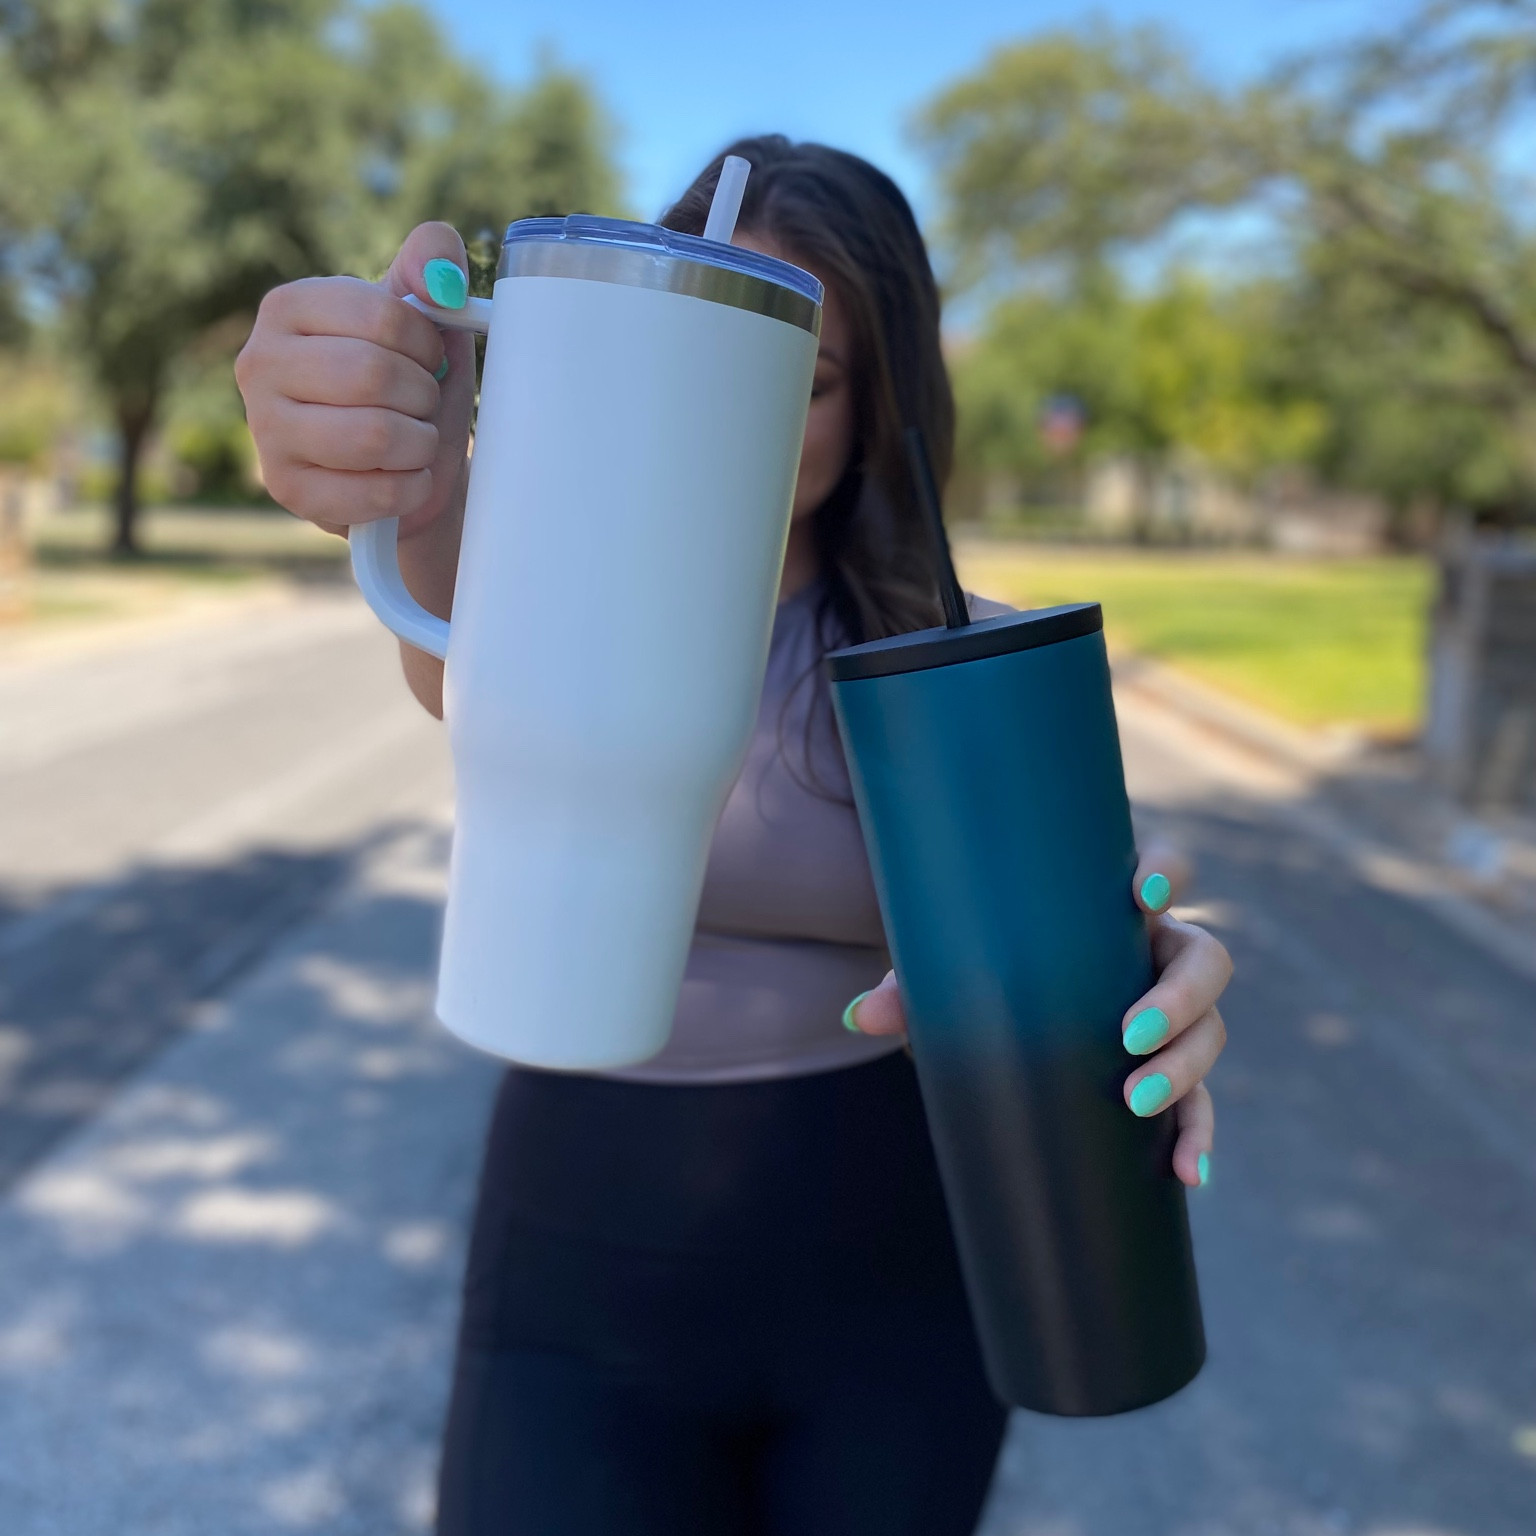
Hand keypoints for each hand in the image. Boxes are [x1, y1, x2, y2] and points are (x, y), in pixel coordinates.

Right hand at [235, 222, 476, 537]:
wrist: (406, 467)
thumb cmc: (412, 384)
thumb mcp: (426, 320)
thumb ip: (432, 265)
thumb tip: (441, 279)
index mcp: (288, 306)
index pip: (381, 315)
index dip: (426, 344)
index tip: (429, 358)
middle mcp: (260, 362)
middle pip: (373, 375)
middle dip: (422, 395)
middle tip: (423, 404)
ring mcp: (265, 428)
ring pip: (373, 436)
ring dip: (420, 443)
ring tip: (417, 440)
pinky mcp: (287, 488)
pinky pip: (374, 492)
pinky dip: (412, 487)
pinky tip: (407, 477)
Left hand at [844, 837, 1229, 1189]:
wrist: (1001, 1004)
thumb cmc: (982, 963)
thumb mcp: (949, 965)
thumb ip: (910, 984)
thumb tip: (861, 1016)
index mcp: (1113, 906)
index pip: (1164, 866)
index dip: (1165, 872)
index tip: (1140, 895)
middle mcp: (1156, 951)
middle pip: (1206, 959)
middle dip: (1178, 998)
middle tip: (1128, 1034)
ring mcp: (1171, 1012)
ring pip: (1211, 1030)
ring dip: (1185, 1068)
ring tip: (1135, 1103)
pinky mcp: (1169, 1069)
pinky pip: (1202, 1103)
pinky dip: (1197, 1137)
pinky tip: (1188, 1175)